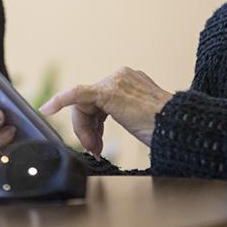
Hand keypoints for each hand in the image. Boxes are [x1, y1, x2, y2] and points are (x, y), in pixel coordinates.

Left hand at [39, 67, 172, 157]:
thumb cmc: (166, 129)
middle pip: (90, 104)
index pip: (100, 102)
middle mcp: (121, 76)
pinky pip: (76, 94)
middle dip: (87, 129)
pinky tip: (48, 108)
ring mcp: (115, 81)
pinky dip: (60, 100)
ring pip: (83, 105)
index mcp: (131, 81)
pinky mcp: (107, 91)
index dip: (94, 125)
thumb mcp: (141, 119)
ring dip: (84, 130)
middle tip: (94, 150)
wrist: (178, 128)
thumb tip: (104, 129)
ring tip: (95, 148)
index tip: (96, 144)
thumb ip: (123, 114)